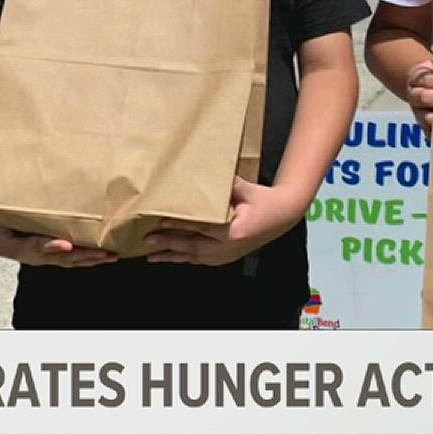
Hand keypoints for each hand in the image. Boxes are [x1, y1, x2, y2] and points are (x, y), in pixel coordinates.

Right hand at [0, 208, 117, 267]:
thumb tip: (18, 208)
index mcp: (13, 244)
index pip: (33, 247)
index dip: (49, 247)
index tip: (65, 245)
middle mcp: (30, 251)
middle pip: (59, 257)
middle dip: (83, 256)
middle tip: (103, 253)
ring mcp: (41, 252)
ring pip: (69, 259)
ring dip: (90, 258)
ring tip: (110, 256)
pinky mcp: (49, 248)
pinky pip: (70, 254)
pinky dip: (87, 254)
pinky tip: (102, 252)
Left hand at [143, 178, 305, 265]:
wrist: (284, 216)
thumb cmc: (265, 201)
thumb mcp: (247, 189)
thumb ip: (227, 184)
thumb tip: (204, 173)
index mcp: (234, 231)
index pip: (201, 228)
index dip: (180, 225)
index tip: (161, 222)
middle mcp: (229, 247)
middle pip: (193, 247)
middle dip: (168, 245)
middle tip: (148, 240)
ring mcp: (229, 255)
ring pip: (195, 258)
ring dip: (173, 257)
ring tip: (152, 256)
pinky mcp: (229, 257)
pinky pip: (202, 260)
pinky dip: (186, 259)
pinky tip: (173, 257)